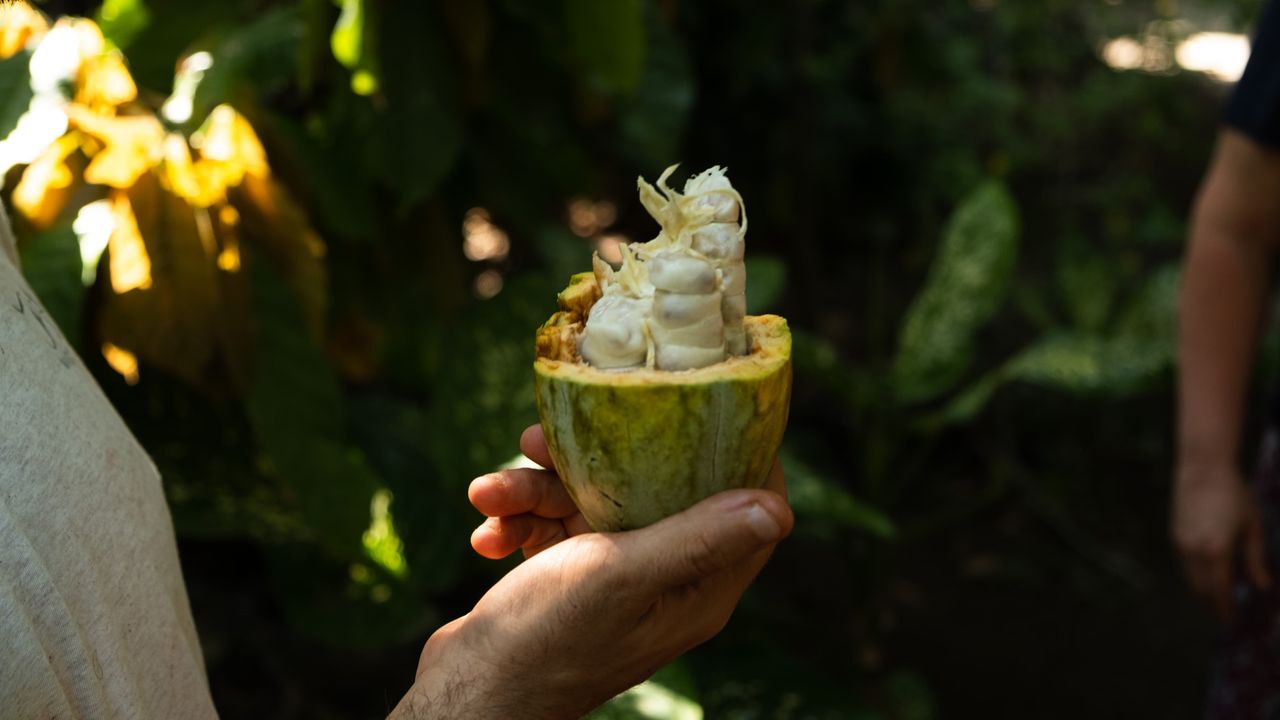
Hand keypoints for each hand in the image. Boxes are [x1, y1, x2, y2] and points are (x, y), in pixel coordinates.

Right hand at [390, 425, 792, 719]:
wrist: (469, 695)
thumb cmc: (547, 641)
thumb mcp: (623, 576)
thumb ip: (696, 538)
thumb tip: (780, 510)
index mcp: (698, 588)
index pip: (746, 510)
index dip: (735, 453)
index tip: (704, 402)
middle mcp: (666, 582)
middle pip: (655, 490)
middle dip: (599, 458)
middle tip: (549, 435)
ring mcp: (618, 582)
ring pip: (591, 503)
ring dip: (536, 490)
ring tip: (492, 490)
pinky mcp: (572, 582)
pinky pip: (555, 529)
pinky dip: (519, 521)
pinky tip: (487, 533)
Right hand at [1172, 462, 1270, 622]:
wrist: (1203, 469)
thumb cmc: (1234, 495)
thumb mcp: (1252, 528)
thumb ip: (1256, 560)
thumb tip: (1262, 588)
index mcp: (1217, 552)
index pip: (1220, 592)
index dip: (1226, 610)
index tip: (1232, 623)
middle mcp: (1194, 552)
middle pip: (1202, 590)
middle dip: (1213, 605)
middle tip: (1226, 615)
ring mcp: (1181, 544)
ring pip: (1191, 579)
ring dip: (1204, 591)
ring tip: (1220, 596)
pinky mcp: (1175, 536)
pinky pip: (1185, 565)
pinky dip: (1197, 575)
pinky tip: (1210, 572)